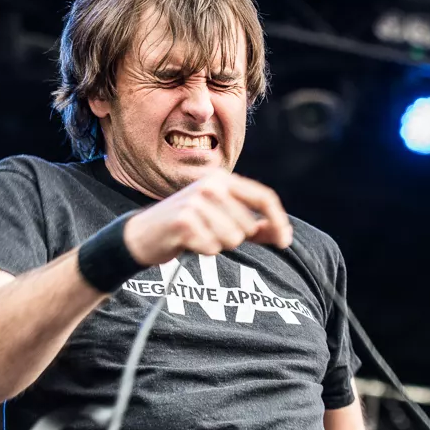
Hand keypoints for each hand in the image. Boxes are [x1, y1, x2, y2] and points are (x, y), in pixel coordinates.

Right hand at [122, 171, 292, 265]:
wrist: (144, 234)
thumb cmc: (187, 226)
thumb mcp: (221, 217)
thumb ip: (254, 224)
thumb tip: (283, 235)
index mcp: (222, 179)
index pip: (263, 197)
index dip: (278, 220)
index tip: (286, 241)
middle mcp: (211, 185)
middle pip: (248, 225)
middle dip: (235, 238)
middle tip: (211, 233)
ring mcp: (196, 201)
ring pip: (232, 238)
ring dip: (218, 244)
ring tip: (199, 236)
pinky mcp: (184, 221)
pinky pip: (212, 248)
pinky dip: (203, 250)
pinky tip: (189, 242)